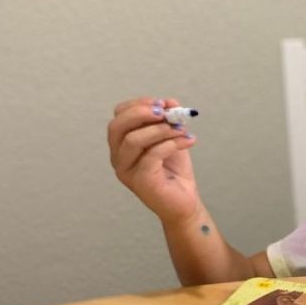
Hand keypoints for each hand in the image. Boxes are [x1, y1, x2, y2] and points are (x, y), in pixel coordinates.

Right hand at [107, 96, 199, 223]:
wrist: (185, 203)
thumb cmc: (175, 172)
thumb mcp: (171, 139)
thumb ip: (168, 120)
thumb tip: (170, 102)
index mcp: (121, 145)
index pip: (119, 116)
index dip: (138, 105)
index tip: (162, 103)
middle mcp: (118, 158)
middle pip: (117, 126)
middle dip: (141, 113)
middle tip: (166, 112)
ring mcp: (126, 171)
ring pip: (133, 140)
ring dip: (160, 129)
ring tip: (181, 129)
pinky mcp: (141, 181)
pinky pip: (152, 155)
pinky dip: (171, 144)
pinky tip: (188, 141)